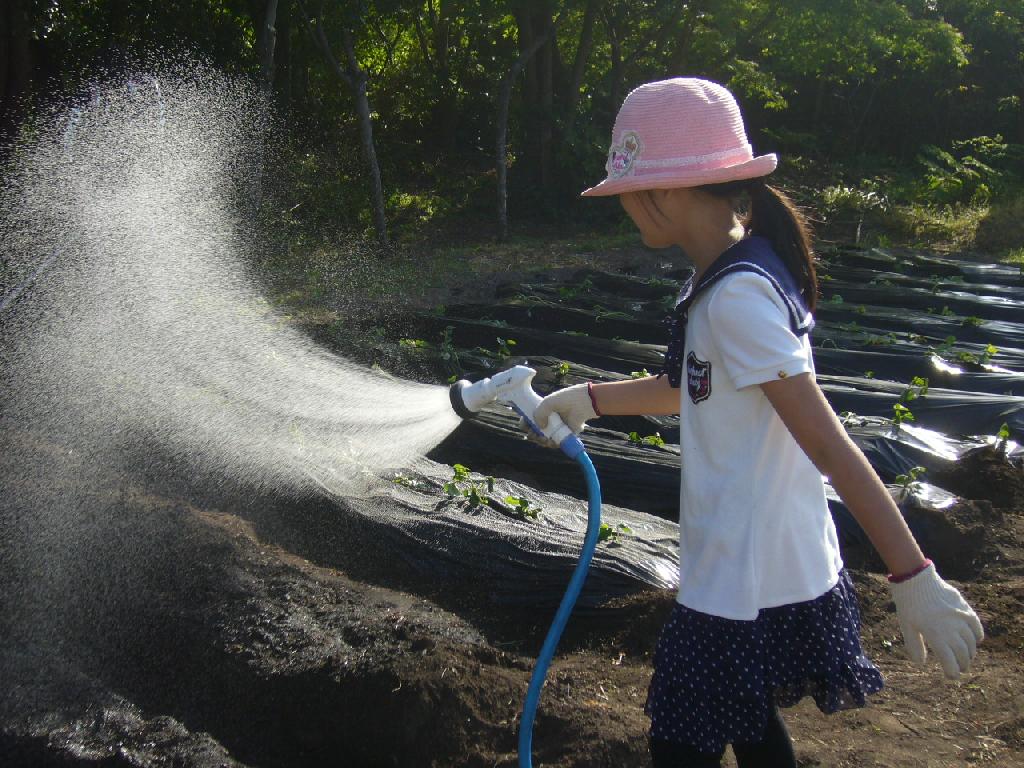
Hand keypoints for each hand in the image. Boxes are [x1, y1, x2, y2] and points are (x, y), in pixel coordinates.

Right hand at [520, 384, 597, 447]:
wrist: (582, 403)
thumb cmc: (565, 399)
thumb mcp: (547, 403)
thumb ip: (539, 413)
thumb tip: (540, 428)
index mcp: (542, 411)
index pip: (528, 420)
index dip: (525, 424)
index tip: (526, 426)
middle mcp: (548, 420)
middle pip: (534, 432)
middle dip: (532, 435)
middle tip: (534, 434)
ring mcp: (556, 429)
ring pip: (543, 440)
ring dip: (540, 441)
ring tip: (543, 438)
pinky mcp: (564, 436)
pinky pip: (554, 444)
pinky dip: (551, 444)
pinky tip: (551, 441)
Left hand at [889, 563, 983, 678]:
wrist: (916, 580)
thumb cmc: (908, 604)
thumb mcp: (907, 626)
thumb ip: (914, 645)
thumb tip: (921, 663)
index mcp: (936, 636)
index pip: (950, 662)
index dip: (952, 672)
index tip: (951, 676)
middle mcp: (951, 630)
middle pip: (963, 654)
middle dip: (963, 664)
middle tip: (961, 668)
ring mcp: (960, 619)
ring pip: (971, 642)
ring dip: (970, 652)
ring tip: (967, 657)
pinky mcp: (964, 608)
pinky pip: (976, 626)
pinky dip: (978, 635)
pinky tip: (976, 640)